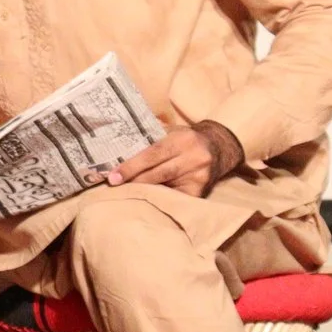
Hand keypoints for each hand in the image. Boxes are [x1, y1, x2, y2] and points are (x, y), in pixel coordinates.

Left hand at [103, 121, 242, 198]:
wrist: (218, 148)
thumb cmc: (185, 139)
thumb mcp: (171, 131)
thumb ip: (149, 135)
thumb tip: (116, 143)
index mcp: (184, 140)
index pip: (153, 153)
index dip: (131, 166)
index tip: (113, 176)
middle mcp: (194, 158)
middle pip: (158, 173)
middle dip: (133, 180)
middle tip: (113, 186)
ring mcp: (199, 177)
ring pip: (165, 187)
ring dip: (143, 191)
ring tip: (124, 193)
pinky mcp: (200, 192)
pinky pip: (175, 198)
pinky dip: (158, 199)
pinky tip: (145, 200)